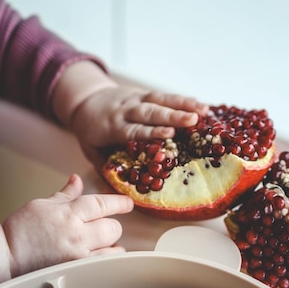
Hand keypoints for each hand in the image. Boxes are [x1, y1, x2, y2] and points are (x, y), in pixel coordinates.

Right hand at [0, 174, 132, 287]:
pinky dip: (106, 260)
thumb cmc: (21, 230)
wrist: (6, 255)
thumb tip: (77, 180)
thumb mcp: (42, 204)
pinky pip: (103, 265)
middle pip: (112, 228)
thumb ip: (65, 194)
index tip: (128, 203)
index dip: (118, 203)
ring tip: (103, 244)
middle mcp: (76, 234)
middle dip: (112, 225)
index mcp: (68, 213)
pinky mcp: (77, 270)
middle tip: (104, 227)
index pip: (101, 204)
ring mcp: (78, 255)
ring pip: (113, 249)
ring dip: (112, 245)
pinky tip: (101, 257)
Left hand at [52, 61, 208, 163]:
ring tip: (203, 110)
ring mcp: (135, 99)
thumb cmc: (90, 132)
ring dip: (183, 104)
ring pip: (159, 99)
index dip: (152, 131)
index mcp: (112, 126)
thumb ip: (105, 168)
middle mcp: (125, 110)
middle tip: (193, 119)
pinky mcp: (143, 93)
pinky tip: (200, 105)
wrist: (84, 100)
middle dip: (173, 115)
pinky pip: (164, 96)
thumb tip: (117, 193)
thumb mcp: (90, 151)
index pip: (134, 129)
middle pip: (150, 111)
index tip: (170, 133)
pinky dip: (182, 99)